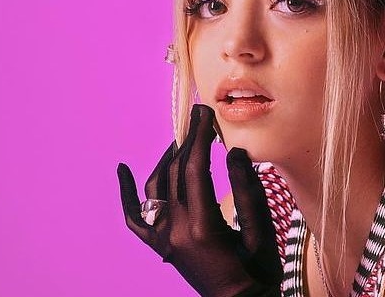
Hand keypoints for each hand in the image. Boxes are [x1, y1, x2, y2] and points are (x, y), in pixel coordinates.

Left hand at [116, 104, 282, 296]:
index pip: (197, 168)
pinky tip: (122, 170)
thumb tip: (236, 151)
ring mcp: (164, 239)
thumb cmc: (258, 271)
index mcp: (202, 226)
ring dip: (167, 159)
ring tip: (182, 140)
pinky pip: (135, 218)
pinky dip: (127, 193)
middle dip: (188, 140)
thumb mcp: (261, 231)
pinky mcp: (161, 246)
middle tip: (199, 116)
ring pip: (156, 188)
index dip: (201, 136)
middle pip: (177, 172)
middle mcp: (176, 231)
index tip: (206, 112)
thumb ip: (248, 190)